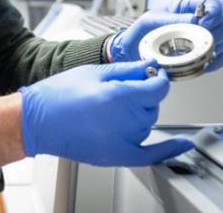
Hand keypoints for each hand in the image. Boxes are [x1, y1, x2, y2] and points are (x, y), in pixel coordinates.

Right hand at [18, 60, 192, 166]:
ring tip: (114, 107)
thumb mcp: (96, 71)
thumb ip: (129, 70)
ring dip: (141, 113)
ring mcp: (123, 140)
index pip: (159, 87)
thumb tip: (152, 66)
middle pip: (153, 105)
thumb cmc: (60, 94)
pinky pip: (151, 154)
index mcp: (120, 95)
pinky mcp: (117, 155)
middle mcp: (125, 120)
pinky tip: (184, 144)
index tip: (155, 75)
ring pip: (148, 123)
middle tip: (122, 89)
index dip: (159, 78)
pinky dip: (170, 149)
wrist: (39, 121)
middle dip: (144, 95)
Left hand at [108, 0, 222, 71]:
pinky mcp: (200, 56)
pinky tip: (204, 62)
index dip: (214, 12)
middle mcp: (198, 21)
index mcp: (187, 7)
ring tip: (197, 51)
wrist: (132, 53)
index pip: (212, 3)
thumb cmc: (141, 32)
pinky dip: (215, 61)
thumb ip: (174, 19)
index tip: (204, 23)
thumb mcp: (153, 20)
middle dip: (216, 31)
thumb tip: (195, 21)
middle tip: (201, 39)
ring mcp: (201, 39)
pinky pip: (218, 58)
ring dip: (214, 46)